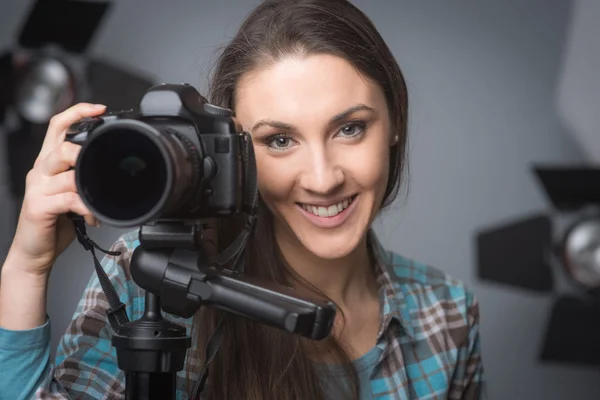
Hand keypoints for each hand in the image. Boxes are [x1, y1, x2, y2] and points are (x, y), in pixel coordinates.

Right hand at [8, 103, 107, 277]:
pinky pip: (70, 198)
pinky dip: (87, 207)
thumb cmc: (55, 223)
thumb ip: (82, 177)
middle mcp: (40, 171)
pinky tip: (93, 216)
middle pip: (62, 146)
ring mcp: (37, 188)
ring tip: (100, 203)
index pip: (57, 126)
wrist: (34, 252)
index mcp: (48, 164)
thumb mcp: (70, 193)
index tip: (100, 108)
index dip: (77, 112)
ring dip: (92, 189)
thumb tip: (110, 169)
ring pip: (70, 173)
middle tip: (103, 168)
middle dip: (86, 154)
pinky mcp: (39, 206)